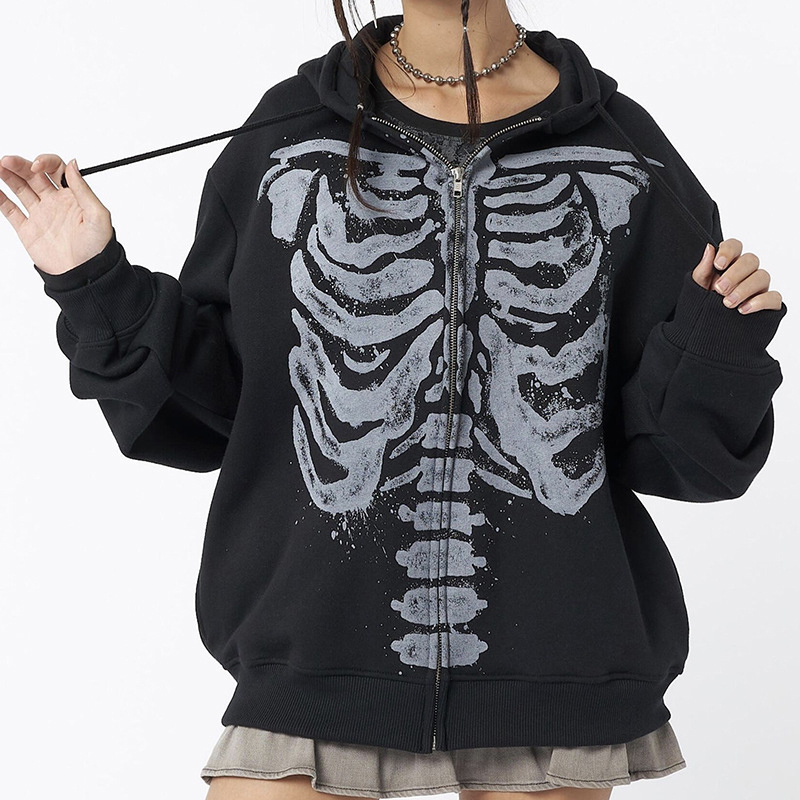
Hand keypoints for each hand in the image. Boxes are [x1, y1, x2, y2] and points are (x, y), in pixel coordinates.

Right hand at [0, 153, 112, 275]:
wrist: (85, 275)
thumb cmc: (97, 249)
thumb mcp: (98, 216)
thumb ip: (84, 190)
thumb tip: (73, 164)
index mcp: (73, 196)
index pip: (56, 169)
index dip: (45, 162)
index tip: (37, 166)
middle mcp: (55, 202)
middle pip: (33, 175)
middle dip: (20, 165)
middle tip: (6, 161)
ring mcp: (40, 215)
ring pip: (20, 188)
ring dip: (8, 175)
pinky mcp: (28, 230)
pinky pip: (10, 210)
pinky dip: (0, 198)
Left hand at [693, 238, 782, 313]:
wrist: (706, 332)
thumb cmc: (703, 305)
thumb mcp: (697, 288)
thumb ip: (703, 269)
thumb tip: (709, 247)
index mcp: (729, 264)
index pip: (735, 246)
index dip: (729, 251)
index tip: (718, 264)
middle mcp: (746, 273)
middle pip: (751, 260)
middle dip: (735, 274)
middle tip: (719, 289)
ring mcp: (759, 288)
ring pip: (763, 276)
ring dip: (744, 289)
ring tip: (727, 303)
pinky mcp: (768, 304)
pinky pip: (774, 297)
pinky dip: (760, 302)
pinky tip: (743, 309)